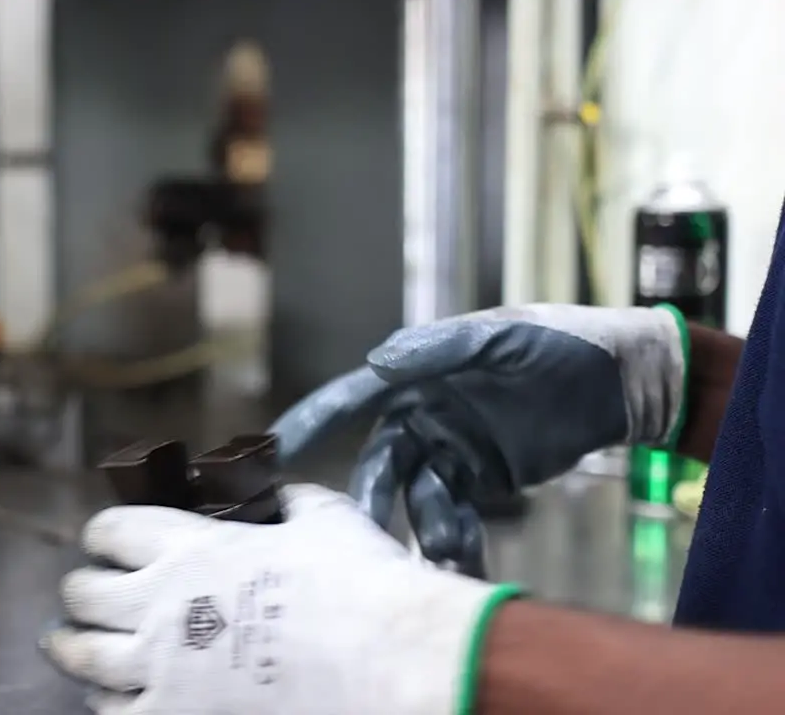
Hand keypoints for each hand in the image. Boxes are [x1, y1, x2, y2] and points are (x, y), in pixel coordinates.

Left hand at [41, 484, 517, 714]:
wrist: (385, 662)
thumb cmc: (360, 586)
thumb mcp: (323, 516)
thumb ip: (286, 501)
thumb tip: (277, 496)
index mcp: (189, 548)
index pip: (112, 531)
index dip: (103, 535)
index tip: (105, 542)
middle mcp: (160, 605)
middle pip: (85, 592)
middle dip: (83, 590)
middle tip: (85, 594)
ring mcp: (161, 669)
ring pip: (84, 655)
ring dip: (72, 646)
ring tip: (66, 645)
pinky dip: (106, 704)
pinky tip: (109, 701)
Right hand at [269, 304, 687, 570]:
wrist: (625, 382)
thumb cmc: (563, 342)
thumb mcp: (505, 336)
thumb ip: (442, 348)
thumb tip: (377, 363)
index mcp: (418, 374)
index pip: (353, 398)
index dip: (311, 422)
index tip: (275, 449)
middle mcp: (423, 413)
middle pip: (381, 464)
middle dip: (370, 504)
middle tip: (361, 544)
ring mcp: (451, 449)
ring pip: (417, 498)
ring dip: (423, 530)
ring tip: (441, 561)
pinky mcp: (482, 479)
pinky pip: (455, 514)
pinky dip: (456, 540)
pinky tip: (466, 564)